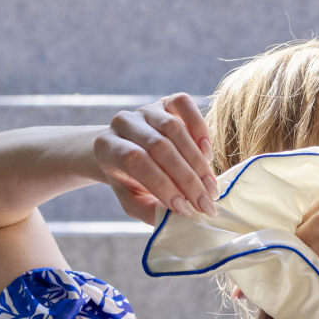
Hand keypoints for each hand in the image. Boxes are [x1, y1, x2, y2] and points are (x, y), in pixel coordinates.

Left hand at [93, 93, 219, 224]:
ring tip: (211, 186)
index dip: (163, 185)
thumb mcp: (132, 200)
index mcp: (108, 147)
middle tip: (206, 203)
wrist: (127, 150)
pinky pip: (185, 105)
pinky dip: (200, 128)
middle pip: (159, 146)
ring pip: (175, 129)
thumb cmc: (131, 180)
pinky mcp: (166, 102)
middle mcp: (124, 123)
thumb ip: (148, 210)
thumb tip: (175, 216)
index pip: (137, 161)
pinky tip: (207, 154)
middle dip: (187, 179)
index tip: (185, 209)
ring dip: (198, 162)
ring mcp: (146, 109)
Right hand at [296, 153, 318, 279]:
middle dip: (299, 268)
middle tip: (315, 275)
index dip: (301, 288)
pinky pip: (309, 219)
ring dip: (304, 248)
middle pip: (292, 258)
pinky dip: (314, 230)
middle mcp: (316, 233)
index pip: (299, 280)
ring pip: (298, 237)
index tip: (297, 291)